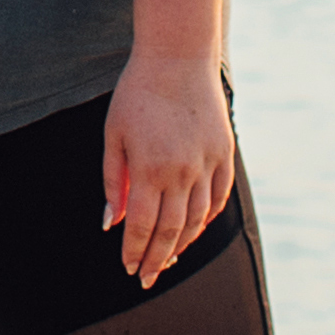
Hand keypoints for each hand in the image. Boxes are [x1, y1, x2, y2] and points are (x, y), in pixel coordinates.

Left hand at [100, 53, 235, 290]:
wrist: (178, 57)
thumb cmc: (137, 94)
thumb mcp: (113, 135)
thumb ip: (113, 181)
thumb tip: (110, 222)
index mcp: (150, 169)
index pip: (142, 226)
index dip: (134, 251)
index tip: (129, 269)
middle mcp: (182, 172)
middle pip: (171, 231)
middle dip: (157, 259)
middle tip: (147, 278)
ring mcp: (207, 163)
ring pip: (198, 220)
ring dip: (182, 245)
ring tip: (168, 258)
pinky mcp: (224, 153)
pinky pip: (218, 198)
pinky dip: (207, 219)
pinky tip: (194, 229)